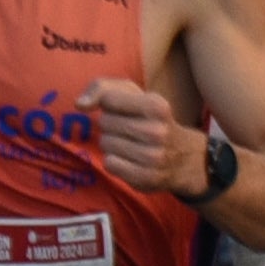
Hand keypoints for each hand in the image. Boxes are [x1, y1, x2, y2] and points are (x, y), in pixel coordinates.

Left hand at [86, 79, 208, 198]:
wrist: (185, 158)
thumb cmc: (152, 120)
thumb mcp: (135, 94)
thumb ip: (102, 88)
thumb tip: (79, 105)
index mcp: (157, 106)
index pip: (108, 99)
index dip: (109, 104)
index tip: (123, 109)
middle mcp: (157, 131)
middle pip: (105, 122)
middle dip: (112, 125)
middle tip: (131, 130)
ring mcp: (152, 157)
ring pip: (106, 144)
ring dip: (113, 144)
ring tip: (132, 145)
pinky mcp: (145, 177)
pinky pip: (110, 164)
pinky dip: (115, 162)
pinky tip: (130, 161)